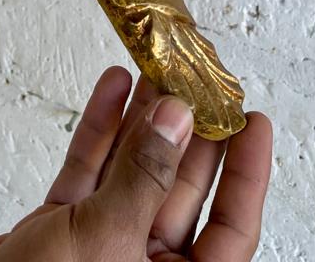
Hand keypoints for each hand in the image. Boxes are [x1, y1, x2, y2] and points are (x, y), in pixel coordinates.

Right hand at [0, 67, 271, 261]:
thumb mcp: (106, 241)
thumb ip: (142, 179)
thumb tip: (177, 120)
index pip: (231, 228)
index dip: (246, 173)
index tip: (252, 119)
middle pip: (181, 191)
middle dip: (186, 131)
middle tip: (194, 77)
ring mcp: (103, 247)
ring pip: (133, 173)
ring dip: (142, 120)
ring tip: (155, 69)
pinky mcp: (62, 231)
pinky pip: (90, 172)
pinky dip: (99, 130)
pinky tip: (112, 89)